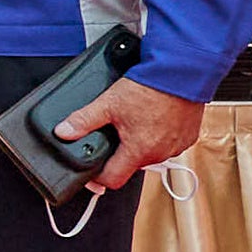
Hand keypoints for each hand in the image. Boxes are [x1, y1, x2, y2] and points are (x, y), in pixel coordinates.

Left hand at [52, 74, 203, 192]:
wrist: (181, 71)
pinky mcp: (187, 138)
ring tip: (136, 122)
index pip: (113, 180)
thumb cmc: (150, 87)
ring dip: (141, 144)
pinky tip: (154, 119)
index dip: (99, 177)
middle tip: (116, 132)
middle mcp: (159, 153)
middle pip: (132, 165)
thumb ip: (83, 120)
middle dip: (121, 153)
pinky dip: (160, 136)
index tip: (93, 170)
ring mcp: (175, 147)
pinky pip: (168, 144)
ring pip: (151, 154)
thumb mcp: (109, 103)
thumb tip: (64, 132)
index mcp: (138, 151)